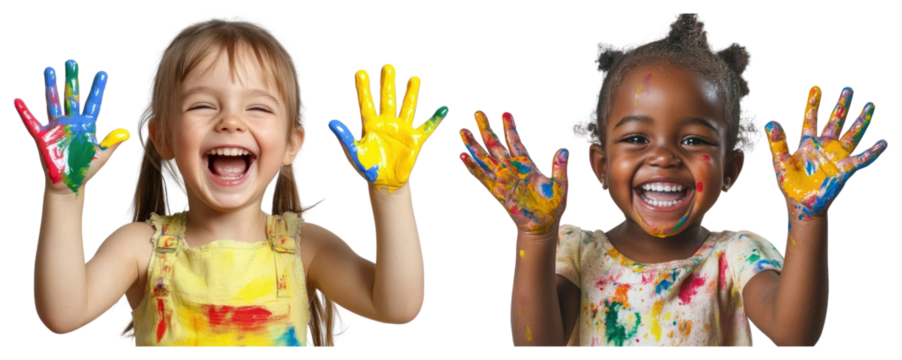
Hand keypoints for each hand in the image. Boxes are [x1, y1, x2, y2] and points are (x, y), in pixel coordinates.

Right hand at [12, 58, 131, 195]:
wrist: (70, 184)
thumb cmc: (87, 170)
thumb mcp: (102, 156)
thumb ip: (112, 143)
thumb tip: (126, 132)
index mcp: (87, 125)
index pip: (94, 102)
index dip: (98, 89)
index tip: (103, 73)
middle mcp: (72, 122)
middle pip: (72, 96)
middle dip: (72, 80)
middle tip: (72, 62)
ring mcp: (57, 128)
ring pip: (53, 103)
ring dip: (51, 87)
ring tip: (49, 69)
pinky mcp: (42, 137)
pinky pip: (31, 123)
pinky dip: (25, 112)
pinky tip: (18, 100)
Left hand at [326, 62, 448, 193]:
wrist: (384, 183)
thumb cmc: (366, 167)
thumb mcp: (353, 153)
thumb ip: (344, 137)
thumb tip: (331, 121)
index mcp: (370, 123)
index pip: (366, 102)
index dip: (363, 88)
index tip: (361, 72)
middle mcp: (387, 121)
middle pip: (388, 98)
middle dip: (388, 83)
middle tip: (388, 66)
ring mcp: (402, 128)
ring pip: (408, 106)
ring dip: (412, 93)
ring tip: (415, 78)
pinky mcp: (416, 139)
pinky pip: (428, 127)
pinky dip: (436, 118)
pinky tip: (444, 108)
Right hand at [457, 110, 570, 234]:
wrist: (542, 226)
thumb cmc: (552, 206)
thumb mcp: (561, 184)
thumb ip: (560, 167)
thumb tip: (563, 149)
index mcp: (527, 164)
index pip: (516, 141)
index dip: (510, 128)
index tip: (505, 113)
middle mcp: (512, 168)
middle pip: (496, 145)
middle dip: (487, 129)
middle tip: (477, 112)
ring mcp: (503, 179)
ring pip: (485, 158)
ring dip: (474, 144)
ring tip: (462, 130)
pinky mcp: (496, 191)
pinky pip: (482, 177)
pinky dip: (472, 167)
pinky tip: (462, 156)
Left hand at [763, 85, 888, 219]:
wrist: (801, 206)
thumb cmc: (789, 184)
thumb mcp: (780, 162)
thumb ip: (777, 142)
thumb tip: (770, 122)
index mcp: (807, 142)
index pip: (811, 118)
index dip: (813, 104)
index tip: (816, 87)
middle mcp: (824, 145)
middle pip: (835, 121)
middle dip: (841, 106)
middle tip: (848, 89)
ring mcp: (836, 156)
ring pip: (852, 135)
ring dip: (861, 121)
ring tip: (870, 105)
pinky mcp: (846, 170)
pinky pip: (862, 159)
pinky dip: (873, 152)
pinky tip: (884, 142)